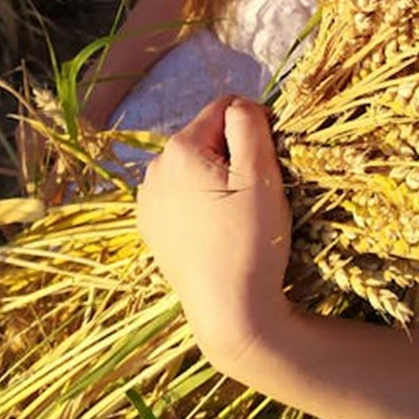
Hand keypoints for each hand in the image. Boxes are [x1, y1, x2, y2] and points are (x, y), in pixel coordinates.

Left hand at [136, 96, 292, 370]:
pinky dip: (201, 202)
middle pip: (206, 138)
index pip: (225, 109)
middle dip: (233, 154)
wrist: (230, 313)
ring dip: (217, 178)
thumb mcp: (260, 173)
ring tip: (237, 215)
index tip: (269, 162)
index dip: (254, 128)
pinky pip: (182, 195)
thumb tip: (240, 105)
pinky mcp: (152, 228)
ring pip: (194, 167)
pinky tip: (217, 229)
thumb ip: (249, 124)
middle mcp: (154, 170)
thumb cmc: (250, 240)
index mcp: (179, 150)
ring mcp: (149, 201)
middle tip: (255, 193)